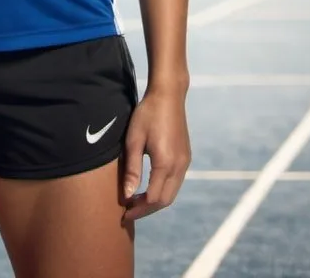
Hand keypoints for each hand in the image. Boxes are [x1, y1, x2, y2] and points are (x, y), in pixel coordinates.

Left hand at [121, 87, 190, 222]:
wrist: (168, 95)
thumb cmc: (147, 114)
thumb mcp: (133, 140)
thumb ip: (132, 169)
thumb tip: (127, 195)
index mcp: (165, 164)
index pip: (153, 199)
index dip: (139, 209)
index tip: (124, 212)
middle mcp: (179, 167)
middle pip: (165, 201)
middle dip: (147, 209)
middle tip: (128, 210)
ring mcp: (185, 162)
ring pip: (172, 193)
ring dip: (155, 201)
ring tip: (136, 200)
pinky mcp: (186, 157)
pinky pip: (175, 182)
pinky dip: (163, 190)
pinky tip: (149, 186)